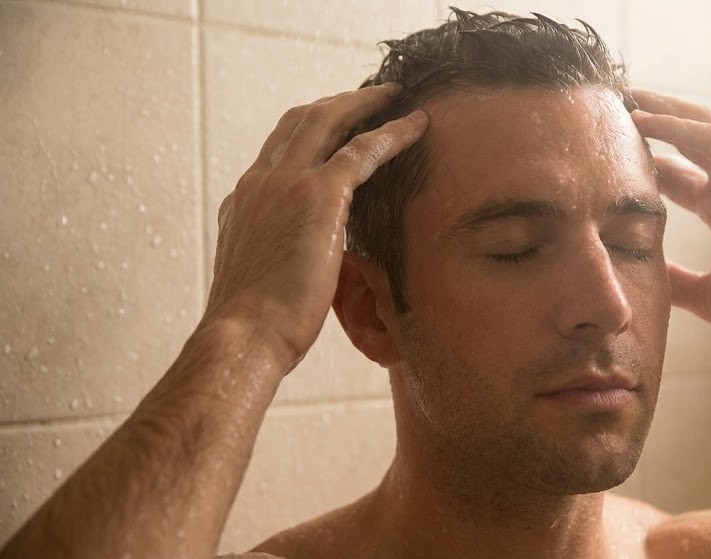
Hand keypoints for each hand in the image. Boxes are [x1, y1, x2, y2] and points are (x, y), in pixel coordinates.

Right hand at [205, 84, 427, 367]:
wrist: (243, 336)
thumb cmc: (255, 327)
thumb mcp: (260, 279)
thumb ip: (279, 258)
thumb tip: (304, 268)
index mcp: (244, 202)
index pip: (277, 150)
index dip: (308, 132)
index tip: (334, 126)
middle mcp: (260, 182)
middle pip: (300, 121)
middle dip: (337, 104)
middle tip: (369, 98)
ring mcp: (287, 183)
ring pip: (329, 121)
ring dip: (365, 104)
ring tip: (395, 97)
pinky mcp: (319, 195)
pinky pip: (363, 149)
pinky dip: (393, 132)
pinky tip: (419, 125)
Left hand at [631, 89, 710, 346]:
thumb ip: (678, 283)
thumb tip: (641, 282)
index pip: (678, 175)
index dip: (644, 161)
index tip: (604, 153)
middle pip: (687, 140)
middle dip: (651, 122)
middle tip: (610, 109)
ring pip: (701, 128)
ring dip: (662, 110)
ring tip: (624, 97)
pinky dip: (680, 126)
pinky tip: (648, 118)